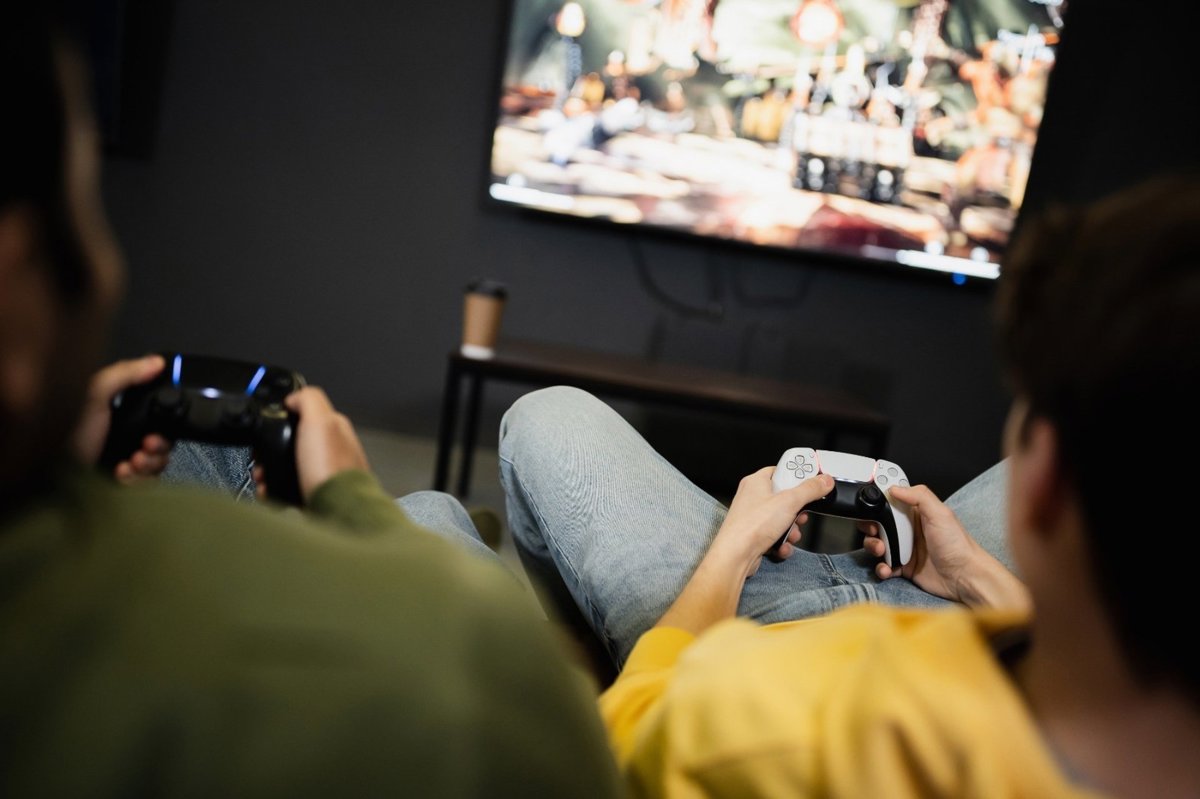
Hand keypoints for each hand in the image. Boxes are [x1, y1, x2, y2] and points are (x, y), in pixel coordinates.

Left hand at [74, 355, 171, 482]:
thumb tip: (157, 361)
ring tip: (131, 462)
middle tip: (145, 446)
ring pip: (157, 464)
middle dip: (158, 445)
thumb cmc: (65, 432)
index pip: (156, 416)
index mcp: (119, 413)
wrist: (48, 473)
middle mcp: (124, 437)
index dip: (163, 421)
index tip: (158, 425)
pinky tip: (122, 472)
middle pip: (162, 441)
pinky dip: (138, 479)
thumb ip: (125, 374)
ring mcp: (124, 462)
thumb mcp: (94, 394)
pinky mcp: (122, 484)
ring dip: (149, 463)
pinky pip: (147, 484)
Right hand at [255, 386, 369, 502]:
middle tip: (261, 459)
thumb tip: (294, 397)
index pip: (305, 415)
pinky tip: (270, 492)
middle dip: (271, 451)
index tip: (268, 429)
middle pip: (293, 443)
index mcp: (335, 428)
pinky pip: (289, 489)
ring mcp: (325, 472)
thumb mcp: (320, 420)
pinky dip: (275, 490)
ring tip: (263, 478)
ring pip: (289, 467)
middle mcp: (333, 449)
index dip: (283, 419)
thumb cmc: (331, 468)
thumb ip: (308, 400)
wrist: (338, 510)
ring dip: (270, 471)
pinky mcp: (317, 493)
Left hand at [711, 467, 833, 580]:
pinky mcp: (755, 534)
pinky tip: (781, 545)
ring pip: (783, 519)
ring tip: (790, 533)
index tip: (812, 481)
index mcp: (757, 481)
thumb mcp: (789, 501)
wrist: (735, 556)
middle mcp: (753, 497)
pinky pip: (776, 534)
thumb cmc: (751, 526)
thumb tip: (824, 480)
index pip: (781, 470)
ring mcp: (754, 517)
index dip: (798, 476)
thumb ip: (810, 489)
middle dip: (797, 511)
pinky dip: (782, 541)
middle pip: (786, 497)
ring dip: (792, 529)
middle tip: (801, 514)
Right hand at [863, 484, 1028, 608]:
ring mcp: (904, 548)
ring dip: (873, 546)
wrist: (965, 577)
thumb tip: (895, 487)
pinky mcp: (903, 567)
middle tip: (874, 531)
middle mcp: (908, 529)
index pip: (892, 500)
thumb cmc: (958, 545)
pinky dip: (880, 568)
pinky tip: (887, 569)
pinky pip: (884, 565)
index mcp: (916, 513)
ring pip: (877, 543)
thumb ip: (919, 496)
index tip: (868, 501)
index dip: (878, 499)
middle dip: (870, 526)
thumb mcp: (940, 514)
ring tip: (881, 551)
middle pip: (879, 522)